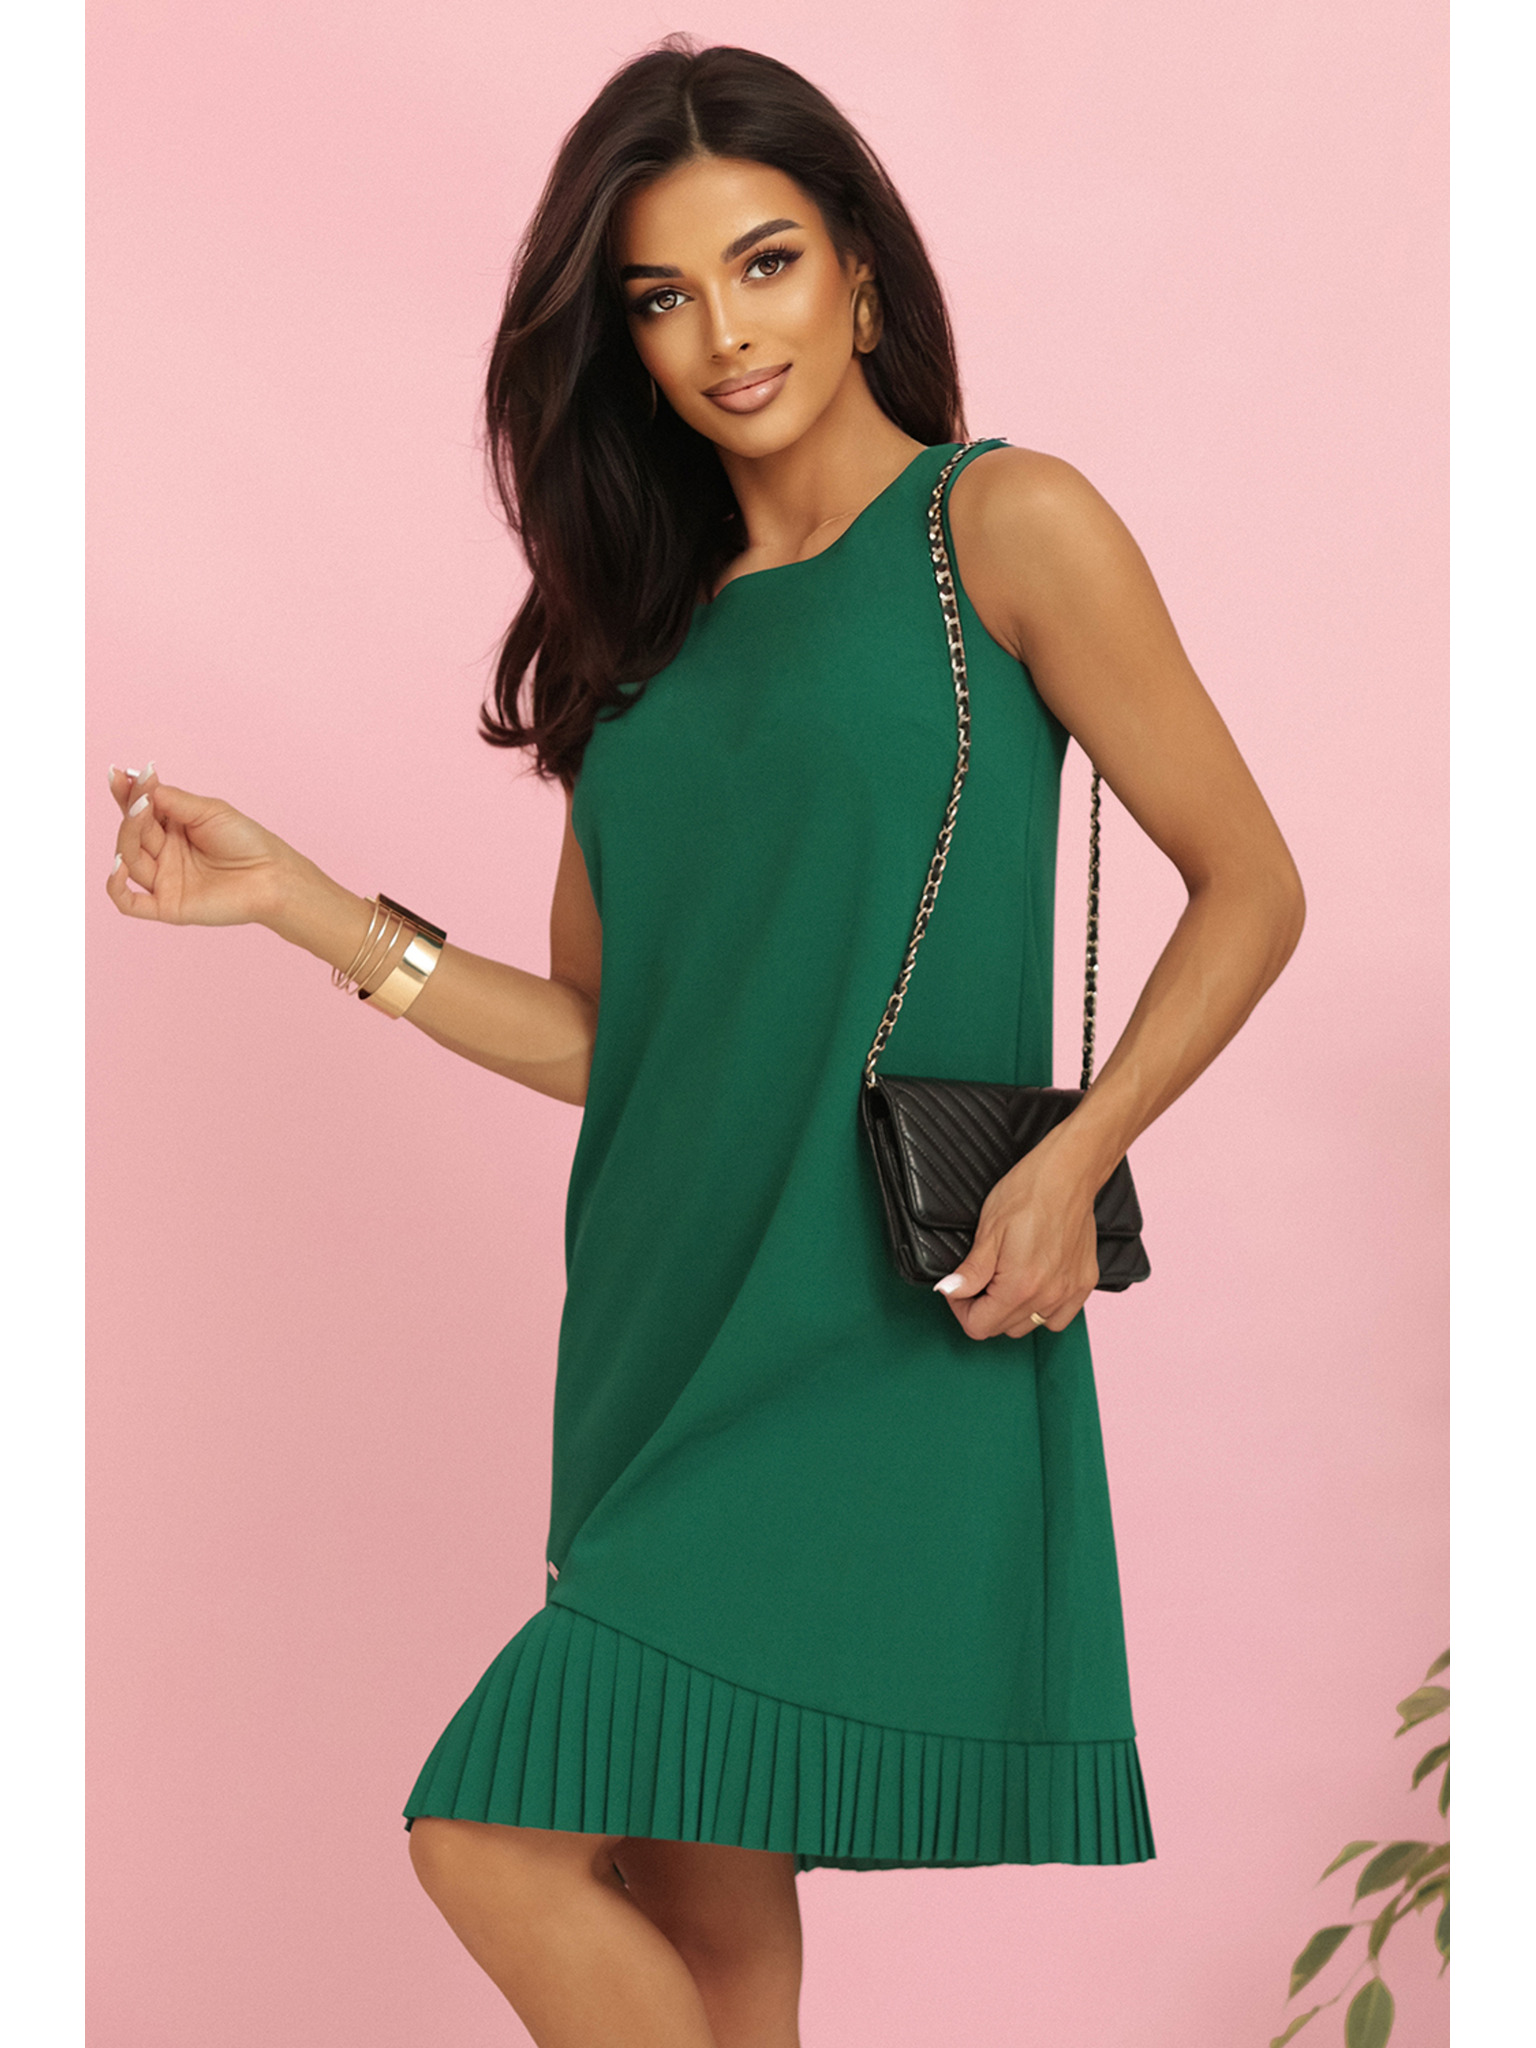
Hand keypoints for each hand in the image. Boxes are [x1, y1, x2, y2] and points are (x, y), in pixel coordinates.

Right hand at [105, 763, 300, 927]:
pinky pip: (129, 903)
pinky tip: (118, 865)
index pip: (139, 810)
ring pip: (128, 859)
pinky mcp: (167, 906)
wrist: (272, 876)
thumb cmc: (246, 841)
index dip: (127, 793)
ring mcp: (164, 880)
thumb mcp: (209, 811)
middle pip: (132, 832)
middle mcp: (163, 854)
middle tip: (142, 798)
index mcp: (172, 828)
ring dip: (127, 836)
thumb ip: (174, 800)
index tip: (120, 774)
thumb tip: (141, 782)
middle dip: (132, 812)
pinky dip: (116, 885)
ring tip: (140, 814)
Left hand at [932, 1133, 1100, 1339]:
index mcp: (1019, 1286)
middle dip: (984, 1308)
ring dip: (1012, 1311)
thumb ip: (970, 1271)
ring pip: (1030, 1326)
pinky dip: (1043, 1310)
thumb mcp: (988, 1230)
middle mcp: (1047, 1296)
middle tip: (981, 1278)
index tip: (959, 1289)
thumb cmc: (1028, 1193)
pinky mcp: (1084, 1284)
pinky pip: (1058, 1318)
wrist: (1068, 1175)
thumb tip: (949, 1291)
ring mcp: (1068, 1292)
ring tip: (1007, 1280)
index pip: (979, 1326)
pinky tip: (1035, 1287)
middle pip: (1003, 1329)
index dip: (960, 1308)